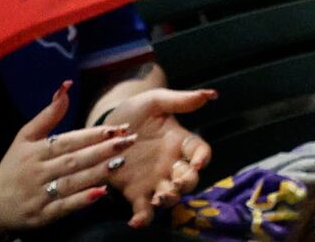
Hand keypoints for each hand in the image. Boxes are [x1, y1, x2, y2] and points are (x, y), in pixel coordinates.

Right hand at [0, 82, 128, 229]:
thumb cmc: (15, 165)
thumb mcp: (25, 136)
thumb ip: (49, 114)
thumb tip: (66, 85)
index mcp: (35, 151)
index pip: (68, 141)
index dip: (93, 134)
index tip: (117, 128)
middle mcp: (37, 172)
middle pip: (73, 160)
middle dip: (103, 150)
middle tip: (129, 141)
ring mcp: (39, 195)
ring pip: (71, 182)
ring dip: (97, 172)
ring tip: (121, 162)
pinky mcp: (41, 215)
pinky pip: (64, 207)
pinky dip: (82, 200)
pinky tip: (101, 192)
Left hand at [89, 83, 214, 226]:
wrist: (103, 129)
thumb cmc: (134, 112)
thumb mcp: (155, 101)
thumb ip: (180, 100)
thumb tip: (211, 94)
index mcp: (180, 142)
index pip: (200, 152)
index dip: (202, 158)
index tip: (198, 162)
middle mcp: (171, 164)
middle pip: (189, 179)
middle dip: (186, 183)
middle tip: (177, 183)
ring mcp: (154, 180)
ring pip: (169, 196)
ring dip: (168, 199)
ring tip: (159, 197)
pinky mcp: (135, 193)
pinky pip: (143, 210)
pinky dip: (142, 219)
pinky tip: (135, 221)